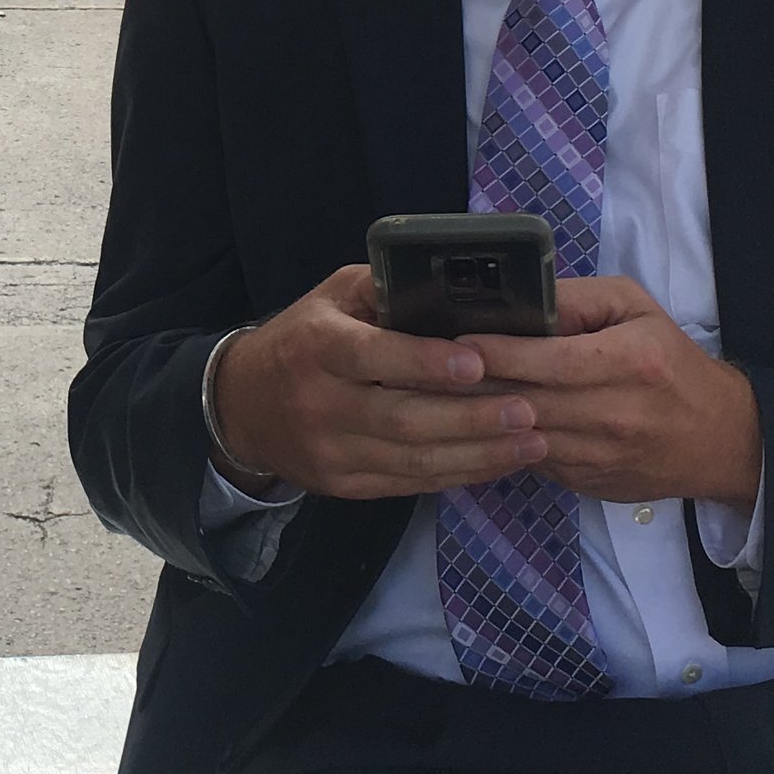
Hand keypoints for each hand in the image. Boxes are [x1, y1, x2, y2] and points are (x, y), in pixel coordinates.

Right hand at [209, 267, 552, 504]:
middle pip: (403, 419)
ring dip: (478, 454)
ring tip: (532, 441)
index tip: (478, 364)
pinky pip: (408, 484)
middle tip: (528, 410)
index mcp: (317, 347)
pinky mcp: (343, 485)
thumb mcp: (332, 296)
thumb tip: (454, 288)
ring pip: (413, 461)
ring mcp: (331, 451)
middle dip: (472, 418)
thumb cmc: (302, 338)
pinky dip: (457, 474)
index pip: (373, 357)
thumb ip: (385, 290)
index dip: (425, 363)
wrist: (242, 406)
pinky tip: (497, 461)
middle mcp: (321, 403)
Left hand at [456, 276, 761, 507]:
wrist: (717, 440)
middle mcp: (613, 413)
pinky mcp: (584, 483)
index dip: (499, 353)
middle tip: (430, 367)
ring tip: (439, 395)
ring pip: (520, 436)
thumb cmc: (670, 363)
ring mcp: (597, 455)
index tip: (457, 342)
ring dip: (479, 418)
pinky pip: (529, 459)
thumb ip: (578, 300)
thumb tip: (521, 300)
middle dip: (474, 385)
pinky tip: (476, 424)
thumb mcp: (635, 309)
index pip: (550, 361)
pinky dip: (501, 442)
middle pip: (526, 400)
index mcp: (629, 362)